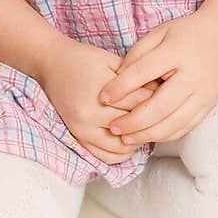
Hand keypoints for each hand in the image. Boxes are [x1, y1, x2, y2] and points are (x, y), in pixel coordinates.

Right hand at [38, 34, 161, 163]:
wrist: (52, 65)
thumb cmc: (83, 60)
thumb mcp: (111, 61)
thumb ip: (133, 77)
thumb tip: (160, 92)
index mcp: (99, 91)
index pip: (138, 103)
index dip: (155, 99)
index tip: (166, 97)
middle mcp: (88, 114)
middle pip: (131, 125)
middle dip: (149, 120)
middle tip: (161, 114)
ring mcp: (82, 129)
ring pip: (120, 147)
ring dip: (136, 140)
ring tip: (145, 128)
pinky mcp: (78, 137)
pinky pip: (105, 157)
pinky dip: (121, 153)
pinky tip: (130, 140)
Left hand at [95, 10, 217, 147]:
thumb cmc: (188, 32)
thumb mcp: (161, 32)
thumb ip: (139, 53)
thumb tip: (118, 78)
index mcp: (176, 52)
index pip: (143, 72)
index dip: (121, 87)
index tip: (103, 97)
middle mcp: (192, 76)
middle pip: (159, 107)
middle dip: (133, 121)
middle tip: (113, 127)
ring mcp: (204, 93)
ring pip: (173, 123)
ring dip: (147, 135)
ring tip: (127, 137)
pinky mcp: (209, 105)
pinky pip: (186, 127)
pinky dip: (165, 135)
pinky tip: (149, 136)